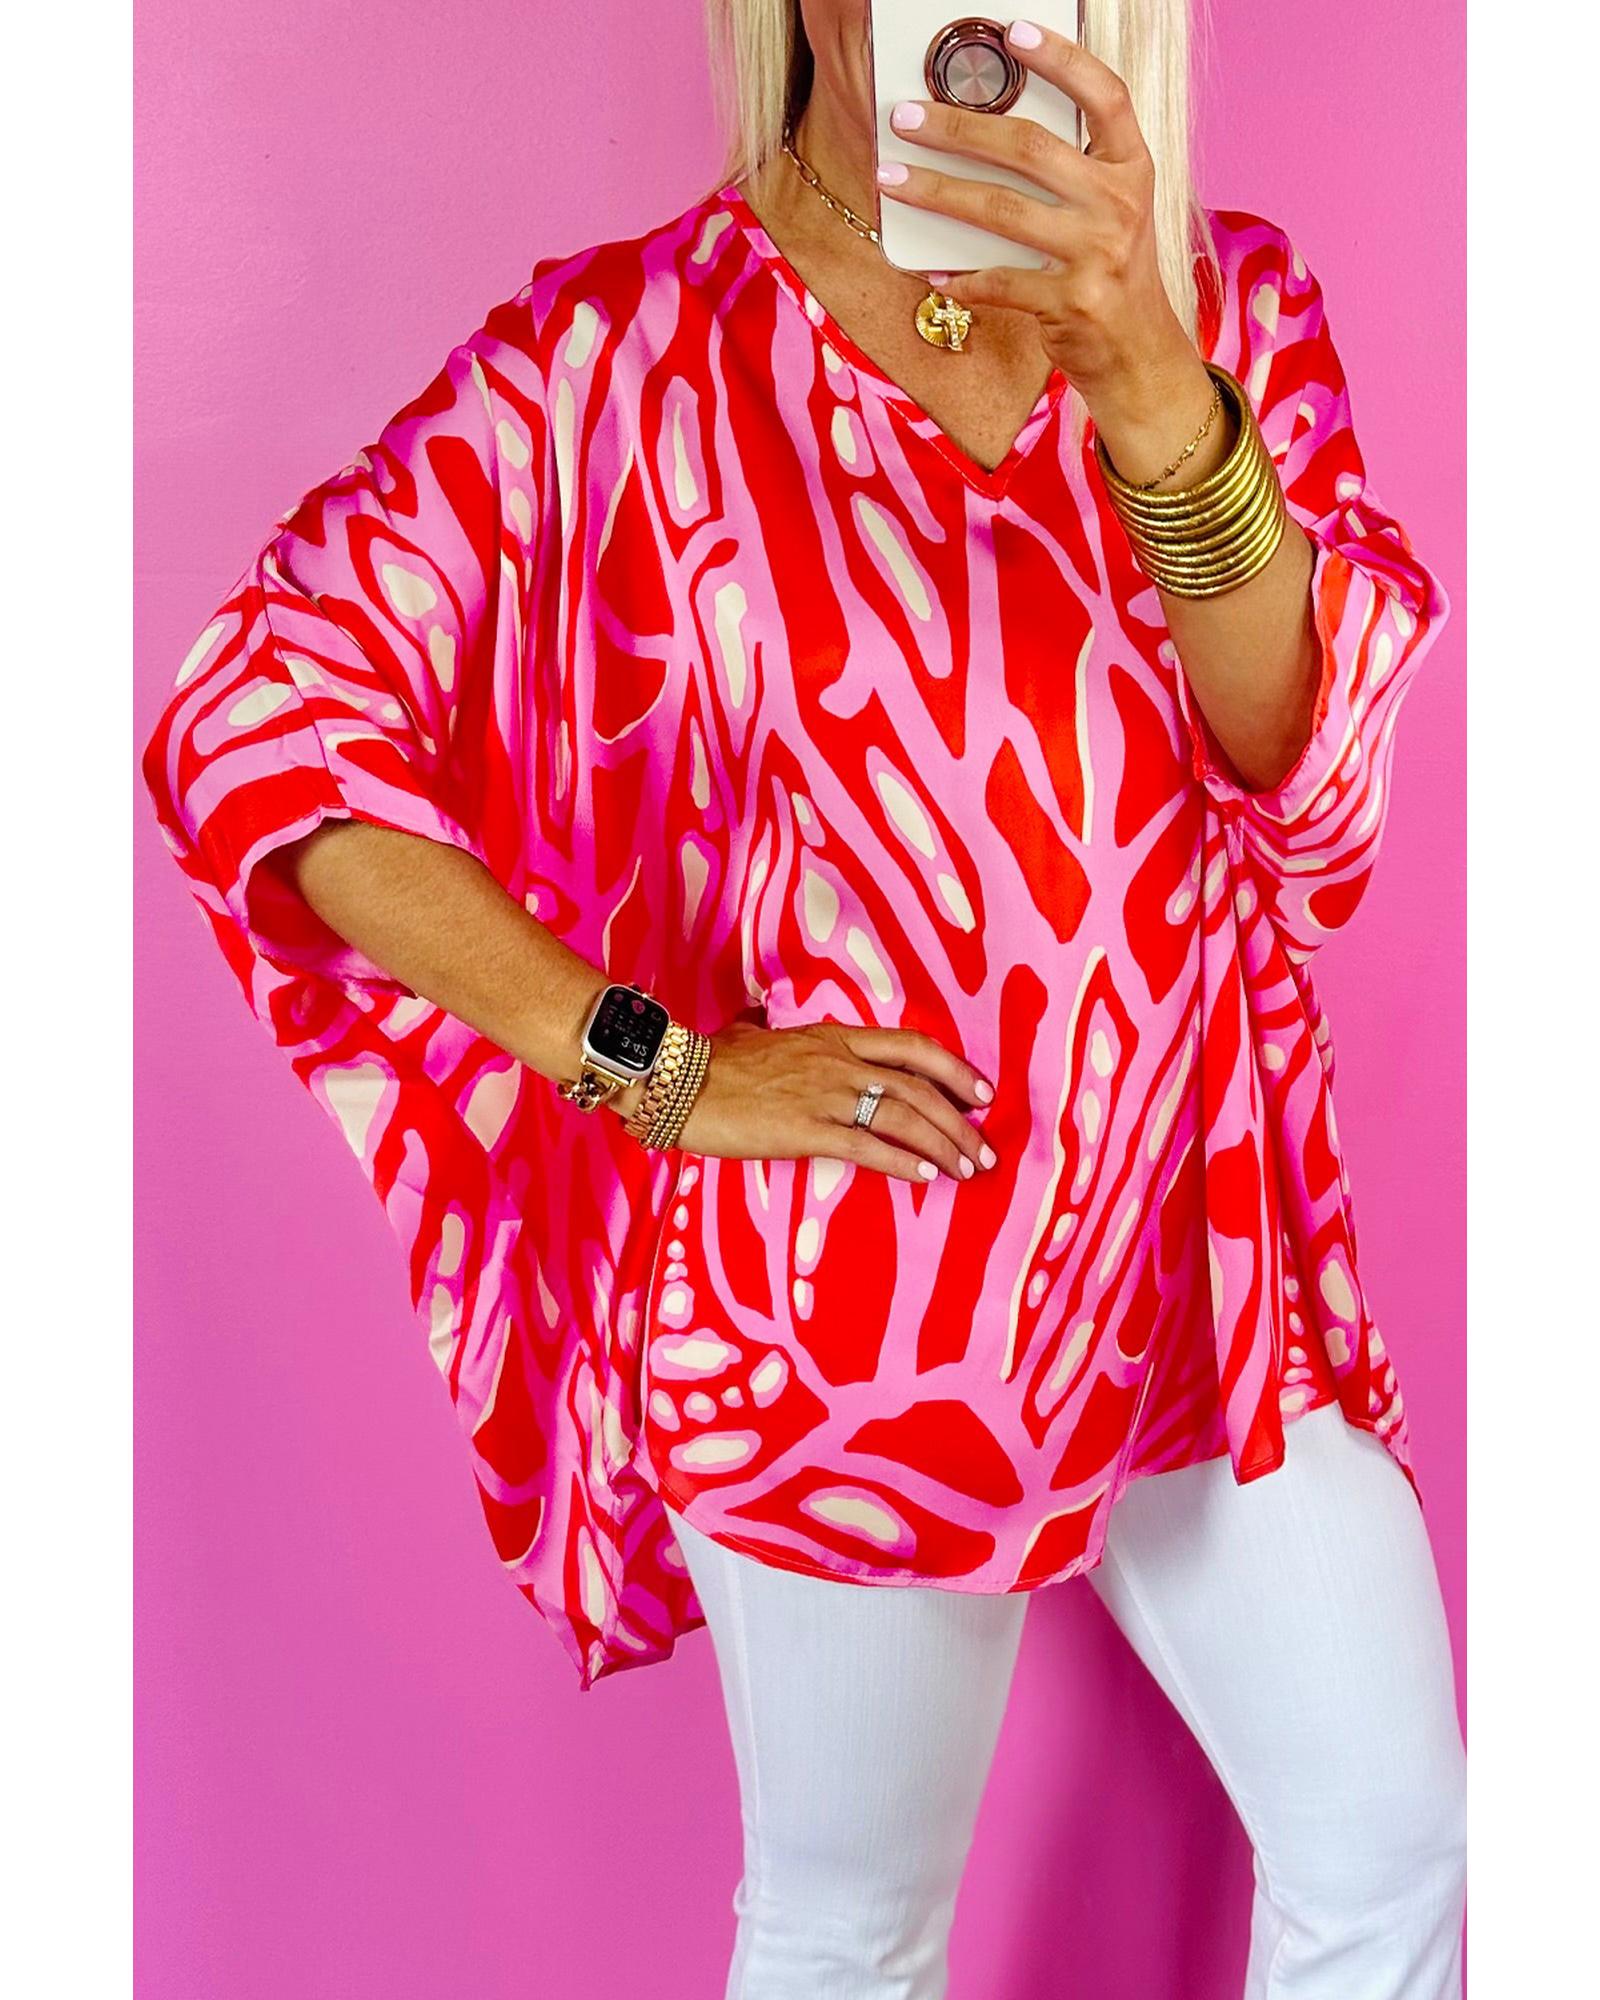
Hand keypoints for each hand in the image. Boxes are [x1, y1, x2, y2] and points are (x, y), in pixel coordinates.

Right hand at [628, 1019, 997, 1183]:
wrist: (677, 1081)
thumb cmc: (709, 1061)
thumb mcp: (746, 1033)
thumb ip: (763, 1027)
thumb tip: (755, 1017)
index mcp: (832, 1037)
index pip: (909, 1046)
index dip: (953, 1068)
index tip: (981, 1093)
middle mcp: (837, 1061)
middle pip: (918, 1085)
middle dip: (959, 1119)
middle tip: (985, 1148)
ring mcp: (824, 1094)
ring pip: (902, 1115)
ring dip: (943, 1144)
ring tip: (966, 1169)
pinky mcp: (806, 1128)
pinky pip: (868, 1146)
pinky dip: (903, 1162)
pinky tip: (926, 1177)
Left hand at [877, 18, 1209, 453]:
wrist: (1139, 353)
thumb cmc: (1111, 272)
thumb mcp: (1112, 209)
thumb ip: (1071, 169)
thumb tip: (987, 130)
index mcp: (1132, 167)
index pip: (1104, 95)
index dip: (1061, 58)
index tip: (1013, 32)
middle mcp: (1119, 204)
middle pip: (1030, 148)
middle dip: (958, 128)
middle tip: (906, 118)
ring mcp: (1096, 255)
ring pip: (1001, 210)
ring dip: (937, 193)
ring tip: (892, 178)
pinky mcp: (1071, 304)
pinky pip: (998, 282)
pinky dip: (959, 277)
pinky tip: (929, 270)